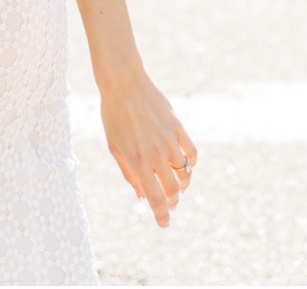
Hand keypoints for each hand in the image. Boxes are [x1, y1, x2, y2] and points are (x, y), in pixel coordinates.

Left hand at [99, 71, 196, 227]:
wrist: (123, 83)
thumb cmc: (114, 115)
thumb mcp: (115, 147)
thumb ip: (129, 174)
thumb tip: (142, 197)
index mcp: (138, 162)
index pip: (156, 199)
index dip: (162, 215)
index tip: (164, 224)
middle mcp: (156, 155)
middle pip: (173, 191)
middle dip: (172, 202)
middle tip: (169, 203)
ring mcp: (170, 141)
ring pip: (185, 174)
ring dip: (182, 185)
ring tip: (175, 184)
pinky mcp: (179, 128)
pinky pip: (192, 153)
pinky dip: (191, 163)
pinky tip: (183, 163)